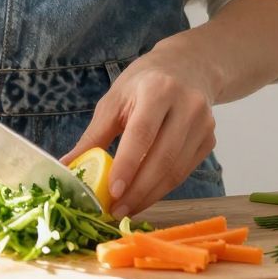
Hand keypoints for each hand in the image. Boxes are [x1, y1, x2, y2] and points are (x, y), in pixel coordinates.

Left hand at [63, 41, 219, 219]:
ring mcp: (203, 124)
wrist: (188, 68)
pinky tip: (144, 196)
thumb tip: (68, 167)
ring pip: (176, 171)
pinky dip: (162, 188)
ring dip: (149, 195)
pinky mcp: (209, 140)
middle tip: (116, 210)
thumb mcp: (115, 100)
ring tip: (126, 208)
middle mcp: (187, 105)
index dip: (128, 165)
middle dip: (138, 190)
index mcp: (158, 89)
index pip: (143, 133)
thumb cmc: (143, 83)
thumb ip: (94, 135)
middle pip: (163, 157)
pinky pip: (184, 172)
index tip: (112, 192)